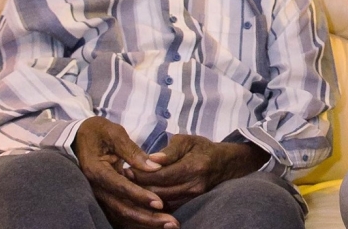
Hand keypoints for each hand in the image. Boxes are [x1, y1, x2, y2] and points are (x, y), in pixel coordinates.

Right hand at [72, 117, 178, 228]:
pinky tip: (156, 222)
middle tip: (171, 222)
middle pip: (121, 208)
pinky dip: (137, 220)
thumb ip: (133, 151)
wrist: (78, 138)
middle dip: (147, 217)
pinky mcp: (104, 198)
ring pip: (122, 215)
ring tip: (169, 225)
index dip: (139, 196)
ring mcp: (98, 196)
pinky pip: (120, 214)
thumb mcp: (114, 133)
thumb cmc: (97, 132)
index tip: (159, 203)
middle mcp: (95, 188)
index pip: (120, 187)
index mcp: (96, 171)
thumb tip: (155, 167)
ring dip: (145, 222)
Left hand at [134, 135, 268, 211]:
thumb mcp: (187, 141)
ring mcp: (193, 197)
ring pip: (162, 202)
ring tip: (129, 188)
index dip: (140, 174)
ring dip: (144, 196)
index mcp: (192, 167)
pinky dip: (154, 202)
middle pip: (158, 192)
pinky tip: (142, 196)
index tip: (125, 168)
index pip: (160, 175)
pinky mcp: (191, 203)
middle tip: (122, 179)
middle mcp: (193, 186)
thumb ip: (169, 151)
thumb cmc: (203, 148)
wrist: (225, 164)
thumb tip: (151, 159)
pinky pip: (168, 206)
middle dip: (138, 187)